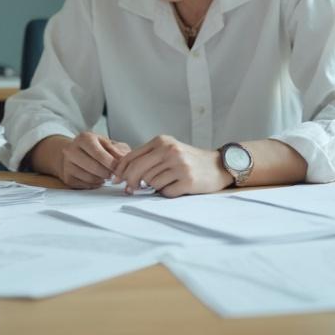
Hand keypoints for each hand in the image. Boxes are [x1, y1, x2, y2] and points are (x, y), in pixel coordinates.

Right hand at [47, 132, 129, 189]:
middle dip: (108, 173)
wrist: (75, 152)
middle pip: (94, 168)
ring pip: (90, 178)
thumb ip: (118, 151)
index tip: (119, 169)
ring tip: (106, 174)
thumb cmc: (95, 148)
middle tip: (114, 174)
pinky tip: (98, 178)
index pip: (100, 155)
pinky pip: (85, 185)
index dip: (112, 164)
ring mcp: (67, 164)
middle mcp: (72, 149)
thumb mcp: (108, 144)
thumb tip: (125, 162)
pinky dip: (95, 184)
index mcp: (84, 138)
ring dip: (102, 179)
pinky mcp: (67, 177)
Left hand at [113, 135, 232, 197]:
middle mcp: (170, 151)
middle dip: (131, 182)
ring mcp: (179, 165)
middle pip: (138, 170)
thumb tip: (123, 175)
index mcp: (162, 141)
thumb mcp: (168, 150)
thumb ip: (148, 158)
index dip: (121, 170)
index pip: (132, 156)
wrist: (218, 166)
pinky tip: (177, 186)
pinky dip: (167, 192)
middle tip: (130, 189)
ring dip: (155, 186)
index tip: (116, 180)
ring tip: (168, 181)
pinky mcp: (187, 180)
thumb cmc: (188, 160)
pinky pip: (165, 192)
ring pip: (151, 182)